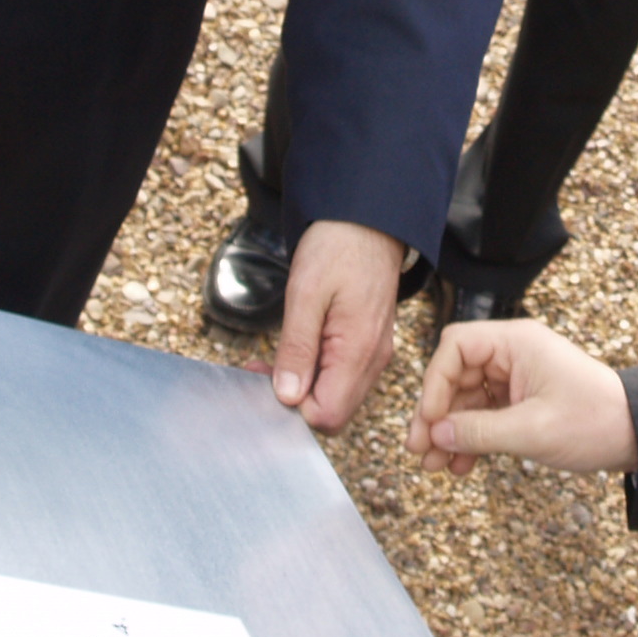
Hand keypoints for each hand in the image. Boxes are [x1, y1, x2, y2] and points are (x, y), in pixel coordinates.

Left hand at [269, 217, 404, 433]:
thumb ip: (297, 348)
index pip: (327, 415)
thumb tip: (287, 395)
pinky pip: (342, 378)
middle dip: (295, 401)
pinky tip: (297, 351)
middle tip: (262, 370)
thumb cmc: (337, 248)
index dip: (291, 407)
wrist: (368, 221)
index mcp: (358, 351)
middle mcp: (373, 361)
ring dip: (303, 388)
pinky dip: (316, 374)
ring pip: (337, 398)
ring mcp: (374, 355)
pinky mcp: (369, 346)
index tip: (265, 378)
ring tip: (275, 359)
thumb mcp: (305, 293)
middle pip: (333, 414)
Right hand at [407, 319, 634, 477]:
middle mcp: (513, 354)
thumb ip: (479, 432)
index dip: (435, 383)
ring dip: (450, 432)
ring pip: (466, 399)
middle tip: (419, 451)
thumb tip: (436, 435)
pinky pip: (484, 415)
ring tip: (435, 466)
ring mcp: (517, 377)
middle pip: (455, 375)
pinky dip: (471, 438)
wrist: (637, 436)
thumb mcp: (532, 430)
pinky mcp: (522, 400)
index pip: (455, 347)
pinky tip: (461, 465)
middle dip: (436, 415)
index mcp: (517, 343)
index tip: (431, 421)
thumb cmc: (596, 421)